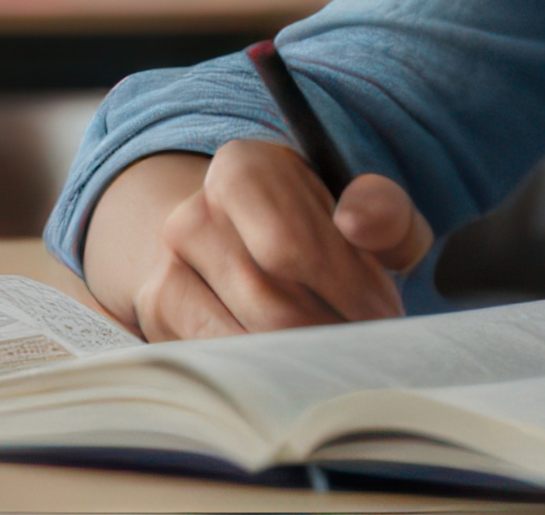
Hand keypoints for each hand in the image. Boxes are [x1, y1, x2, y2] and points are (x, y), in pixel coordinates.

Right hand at [83, 140, 433, 340]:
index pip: (291, 245)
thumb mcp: (364, 212)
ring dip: (303, 357)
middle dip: (331, 331)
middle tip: (370, 345)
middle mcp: (194, 214)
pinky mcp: (158, 315)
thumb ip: (382, 210)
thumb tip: (356, 222)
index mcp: (242, 169)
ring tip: (341, 354)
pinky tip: (298, 369)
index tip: (386, 312)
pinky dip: (265, 376)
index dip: (347, 288)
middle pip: (269, 302)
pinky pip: (216, 363)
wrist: (250, 243)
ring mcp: (168, 266)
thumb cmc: (322, 228)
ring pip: (243, 340)